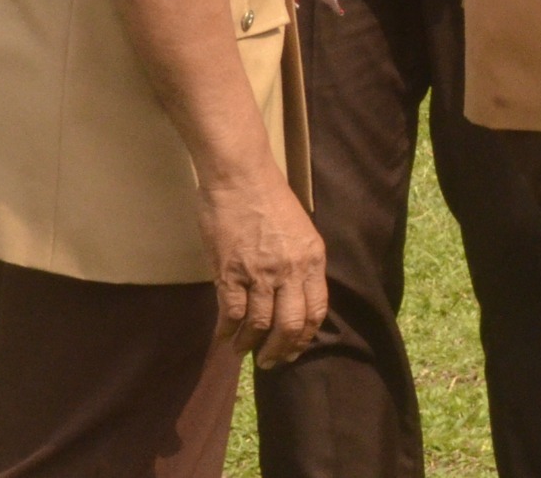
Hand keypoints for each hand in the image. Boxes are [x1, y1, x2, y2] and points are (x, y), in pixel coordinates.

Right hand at [201, 171, 327, 367]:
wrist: (240, 177)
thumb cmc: (270, 198)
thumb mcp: (300, 230)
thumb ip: (301, 262)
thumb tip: (294, 295)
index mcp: (312, 258)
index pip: (316, 310)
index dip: (305, 336)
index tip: (295, 348)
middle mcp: (290, 270)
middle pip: (290, 325)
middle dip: (281, 350)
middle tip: (271, 362)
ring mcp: (260, 273)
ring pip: (259, 324)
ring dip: (250, 344)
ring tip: (243, 351)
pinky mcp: (230, 272)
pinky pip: (231, 313)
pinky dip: (227, 331)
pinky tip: (224, 337)